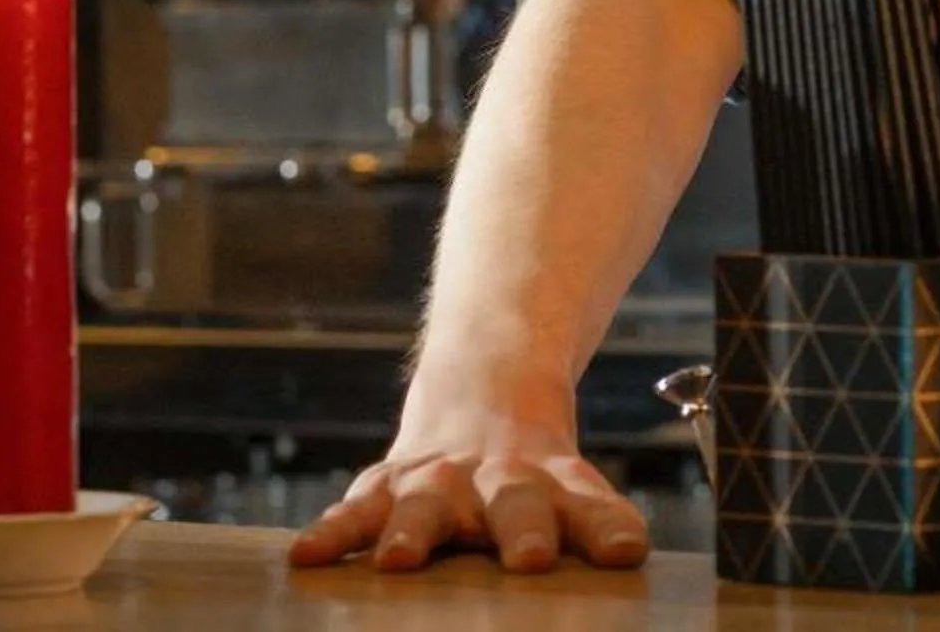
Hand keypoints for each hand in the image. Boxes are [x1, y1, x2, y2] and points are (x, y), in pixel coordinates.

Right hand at [286, 391, 647, 575]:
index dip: (605, 528)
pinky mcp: (386, 486)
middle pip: (514, 503)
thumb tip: (631, 555)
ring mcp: (437, 481)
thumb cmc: (533, 467)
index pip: (589, 506)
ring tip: (399, 559)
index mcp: (554, 483)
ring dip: (413, 531)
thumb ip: (597, 523)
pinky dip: (333, 532)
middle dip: (522, 529)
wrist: (483, 380)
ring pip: (425, 506)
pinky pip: (356, 511)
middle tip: (530, 557)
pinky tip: (307, 556)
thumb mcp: (572, 484)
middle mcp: (497, 480)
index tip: (625, 549)